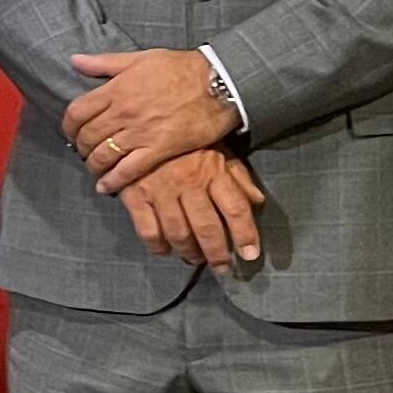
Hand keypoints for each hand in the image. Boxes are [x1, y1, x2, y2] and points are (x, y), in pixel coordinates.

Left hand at [66, 48, 236, 191]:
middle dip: (80, 146)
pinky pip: (129, 170)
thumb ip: (104, 62)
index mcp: (116, 89)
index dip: (68, 126)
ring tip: (94, 167)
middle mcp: (123, 112)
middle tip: (83, 151)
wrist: (219, 83)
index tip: (71, 132)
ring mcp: (140, 132)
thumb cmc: (181, 68)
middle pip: (88, 136)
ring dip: (93, 164)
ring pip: (104, 154)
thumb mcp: (140, 58)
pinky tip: (104, 186)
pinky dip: (113, 180)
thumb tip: (75, 60)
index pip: (77, 112)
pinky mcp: (160, 149)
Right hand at [115, 147, 263, 268]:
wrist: (137, 124)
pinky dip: (157, 246)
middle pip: (207, 227)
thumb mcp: (218, 150)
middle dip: (217, 253)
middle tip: (222, 268)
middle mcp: (188, 184)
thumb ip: (238, 176)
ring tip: (195, 258)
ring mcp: (160, 191)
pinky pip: (148, 230)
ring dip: (189, 252)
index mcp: (213, 171)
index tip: (250, 254)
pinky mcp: (135, 196)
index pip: (235, 209)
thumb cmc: (183, 142)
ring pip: (178, 233)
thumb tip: (257, 201)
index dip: (245, 235)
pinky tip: (165, 250)